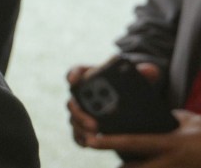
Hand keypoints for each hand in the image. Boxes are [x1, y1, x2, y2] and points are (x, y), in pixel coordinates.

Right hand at [68, 62, 164, 151]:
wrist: (132, 102)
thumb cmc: (131, 85)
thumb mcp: (140, 78)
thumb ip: (145, 72)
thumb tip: (150, 70)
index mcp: (90, 77)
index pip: (76, 72)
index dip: (73, 75)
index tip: (74, 80)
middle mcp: (81, 94)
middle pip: (73, 100)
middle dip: (80, 111)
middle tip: (93, 122)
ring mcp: (81, 112)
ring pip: (74, 119)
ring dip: (81, 126)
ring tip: (94, 133)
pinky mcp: (84, 127)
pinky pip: (77, 134)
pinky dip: (80, 139)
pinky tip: (88, 144)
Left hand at [84, 110, 200, 166]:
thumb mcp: (187, 121)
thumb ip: (166, 119)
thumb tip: (149, 116)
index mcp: (169, 142)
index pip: (133, 142)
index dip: (111, 142)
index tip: (92, 140)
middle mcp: (170, 161)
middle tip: (100, 155)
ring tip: (119, 166)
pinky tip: (135, 165)